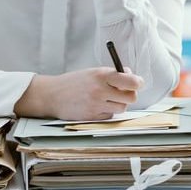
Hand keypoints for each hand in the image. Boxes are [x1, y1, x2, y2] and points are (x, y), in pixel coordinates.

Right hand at [15, 67, 144, 119]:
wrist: (52, 95)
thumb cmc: (74, 82)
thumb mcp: (93, 72)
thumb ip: (112, 74)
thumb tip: (132, 76)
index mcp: (101, 75)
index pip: (131, 81)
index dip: (138, 83)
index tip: (138, 83)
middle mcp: (100, 90)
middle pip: (131, 97)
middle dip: (130, 95)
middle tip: (123, 92)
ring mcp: (96, 105)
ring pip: (121, 108)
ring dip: (118, 104)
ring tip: (106, 99)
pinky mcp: (93, 117)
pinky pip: (110, 116)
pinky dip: (107, 112)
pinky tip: (96, 106)